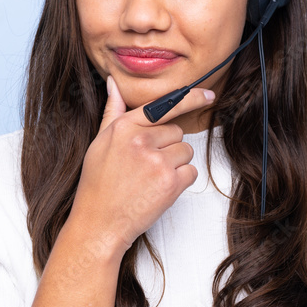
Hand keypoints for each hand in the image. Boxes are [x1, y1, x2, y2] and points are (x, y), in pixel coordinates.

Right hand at [69, 74, 215, 255]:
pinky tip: (159, 190)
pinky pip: (191, 172)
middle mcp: (140, 140)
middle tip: (146, 166)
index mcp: (124, 127)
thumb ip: (112, 111)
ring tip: (150, 179)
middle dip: (167, 146)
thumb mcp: (99, 142)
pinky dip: (180, 182)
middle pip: (177, 131)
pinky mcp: (170, 182)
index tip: (208, 95)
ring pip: (185, 151)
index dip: (191, 98)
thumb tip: (114, 83)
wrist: (99, 223)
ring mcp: (156, 161)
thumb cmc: (98, 185)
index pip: (164, 105)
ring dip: (175, 164)